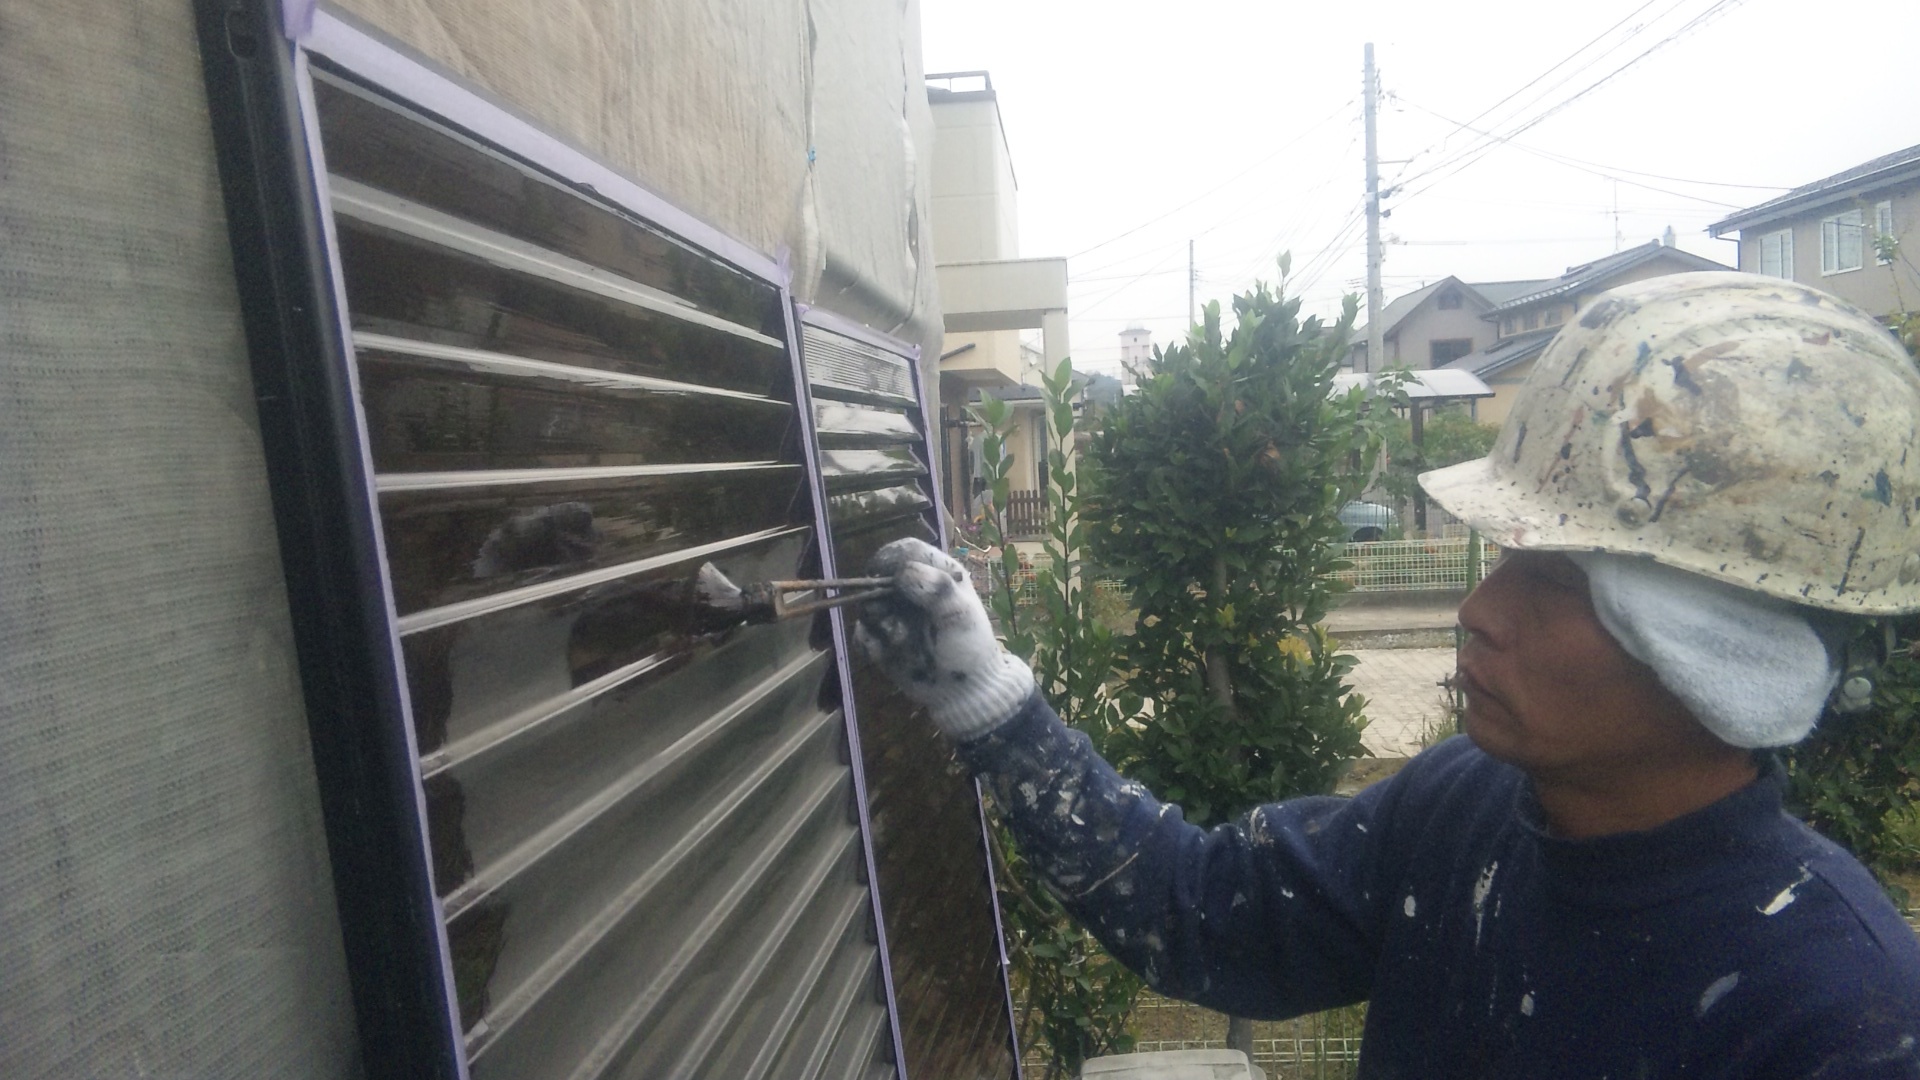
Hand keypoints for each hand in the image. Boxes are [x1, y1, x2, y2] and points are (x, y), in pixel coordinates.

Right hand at [854, 539, 1034, 740]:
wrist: (963, 694)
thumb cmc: (969, 649)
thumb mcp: (960, 614)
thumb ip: (935, 588)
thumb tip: (900, 573)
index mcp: (937, 574)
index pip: (905, 550)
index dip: (890, 559)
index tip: (882, 575)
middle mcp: (913, 590)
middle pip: (878, 577)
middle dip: (878, 597)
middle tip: (887, 614)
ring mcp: (896, 615)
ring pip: (866, 606)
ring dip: (878, 624)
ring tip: (901, 642)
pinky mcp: (883, 639)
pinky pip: (862, 634)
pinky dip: (870, 644)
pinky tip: (888, 655)